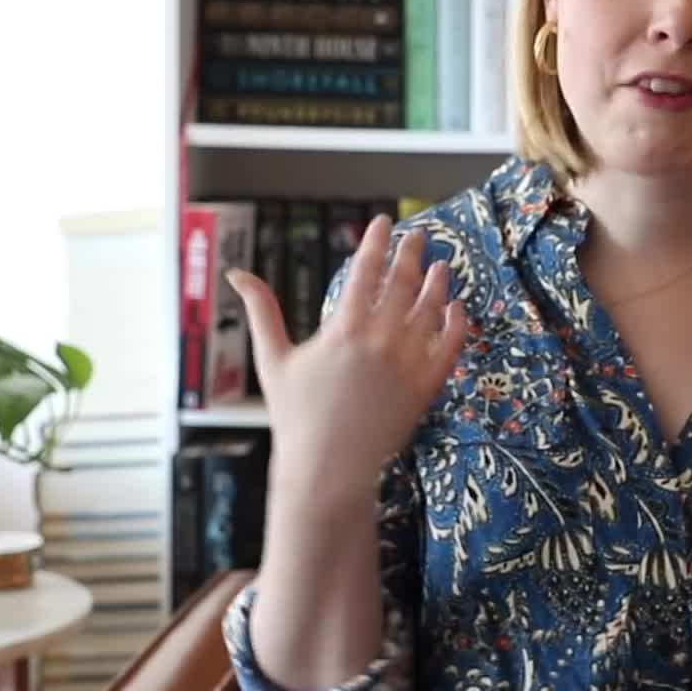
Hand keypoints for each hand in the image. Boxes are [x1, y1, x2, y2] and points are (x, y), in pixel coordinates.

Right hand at [226, 212, 467, 501]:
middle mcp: (380, 341)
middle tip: (417, 235)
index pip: (366, 270)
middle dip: (410, 253)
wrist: (328, 469)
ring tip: (440, 265)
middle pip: (403, 282)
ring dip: (437, 282)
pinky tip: (456, 307)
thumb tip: (235, 273)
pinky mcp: (426, 386)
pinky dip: (456, 323)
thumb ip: (261, 311)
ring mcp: (407, 363)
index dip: (376, 241)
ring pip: (430, 309)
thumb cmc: (296, 416)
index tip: (383, 221)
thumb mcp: (273, 359)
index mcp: (343, 329)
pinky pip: (450, 345)